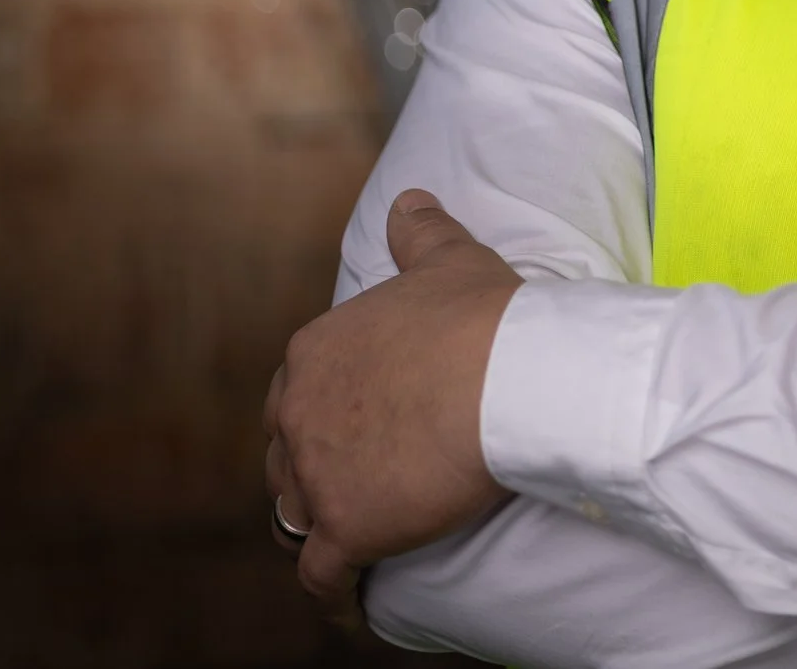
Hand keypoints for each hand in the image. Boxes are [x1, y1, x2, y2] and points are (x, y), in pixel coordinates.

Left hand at [263, 189, 520, 608]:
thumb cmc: (484, 317)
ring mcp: (316, 474)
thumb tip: (409, 198)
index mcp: (314, 353)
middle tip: (356, 477)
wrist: (512, 375)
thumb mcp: (448, 259)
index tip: (355, 421)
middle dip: (310, 467)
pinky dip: (333, 589)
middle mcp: (298, 412)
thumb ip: (419, 231)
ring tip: (349, 535)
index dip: (321, 410)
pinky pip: (320, 574)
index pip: (294, 392)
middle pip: (284, 455)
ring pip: (295, 513)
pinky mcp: (345, 528)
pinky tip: (349, 598)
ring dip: (317, 524)